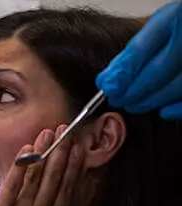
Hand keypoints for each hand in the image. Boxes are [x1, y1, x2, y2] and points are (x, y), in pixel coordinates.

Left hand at [0, 126, 83, 205]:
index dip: (72, 166)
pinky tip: (25, 151)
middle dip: (60, 152)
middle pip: (54, 177)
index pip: (66, 188)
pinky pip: (13, 185)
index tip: (77, 149)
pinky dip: (20, 167)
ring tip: (48, 134)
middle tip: (65, 131)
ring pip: (36, 177)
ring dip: (42, 153)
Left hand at [97, 1, 181, 119]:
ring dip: (150, 100)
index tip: (107, 87)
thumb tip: (107, 80)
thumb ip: (136, 51)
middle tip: (116, 99)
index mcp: (174, 18)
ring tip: (132, 105)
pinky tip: (163, 111)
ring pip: (176, 86)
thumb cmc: (177, 27)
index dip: (122, 72)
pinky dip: (177, 107)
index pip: (142, 48)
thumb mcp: (158, 27)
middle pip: (158, 70)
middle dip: (132, 91)